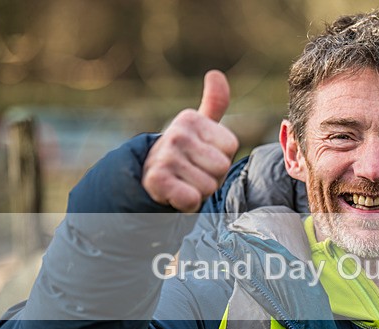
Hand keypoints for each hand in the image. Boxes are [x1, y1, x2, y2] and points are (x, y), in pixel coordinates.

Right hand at [142, 70, 239, 211]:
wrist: (147, 178)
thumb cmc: (184, 154)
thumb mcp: (200, 127)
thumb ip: (214, 103)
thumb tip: (216, 74)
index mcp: (191, 119)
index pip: (231, 147)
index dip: (221, 158)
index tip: (203, 157)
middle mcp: (177, 134)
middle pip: (222, 167)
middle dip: (212, 177)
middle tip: (193, 172)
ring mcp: (166, 156)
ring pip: (209, 186)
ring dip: (199, 191)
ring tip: (183, 182)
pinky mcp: (157, 180)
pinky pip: (192, 199)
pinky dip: (187, 205)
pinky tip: (175, 195)